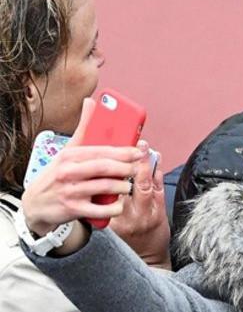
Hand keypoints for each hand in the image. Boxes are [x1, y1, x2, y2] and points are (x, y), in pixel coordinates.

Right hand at [21, 98, 141, 235]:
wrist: (35, 204)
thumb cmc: (56, 175)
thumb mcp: (66, 151)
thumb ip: (83, 129)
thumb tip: (91, 102)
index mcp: (69, 156)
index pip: (100, 151)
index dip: (123, 151)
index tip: (139, 151)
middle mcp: (68, 172)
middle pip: (104, 168)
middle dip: (126, 168)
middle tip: (136, 169)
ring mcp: (70, 191)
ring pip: (105, 187)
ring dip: (122, 187)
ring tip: (127, 185)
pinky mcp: (73, 209)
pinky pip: (100, 209)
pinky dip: (113, 207)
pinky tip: (118, 204)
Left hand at [110, 140, 170, 267]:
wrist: (145, 259)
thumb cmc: (155, 235)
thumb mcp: (162, 212)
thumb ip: (156, 189)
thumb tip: (154, 164)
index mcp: (149, 214)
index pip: (146, 184)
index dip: (144, 164)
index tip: (143, 147)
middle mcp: (131, 217)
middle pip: (125, 184)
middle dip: (124, 162)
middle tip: (122, 145)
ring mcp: (116, 221)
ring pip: (111, 192)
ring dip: (110, 172)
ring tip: (109, 156)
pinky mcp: (105, 225)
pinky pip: (102, 202)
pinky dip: (101, 186)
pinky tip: (99, 174)